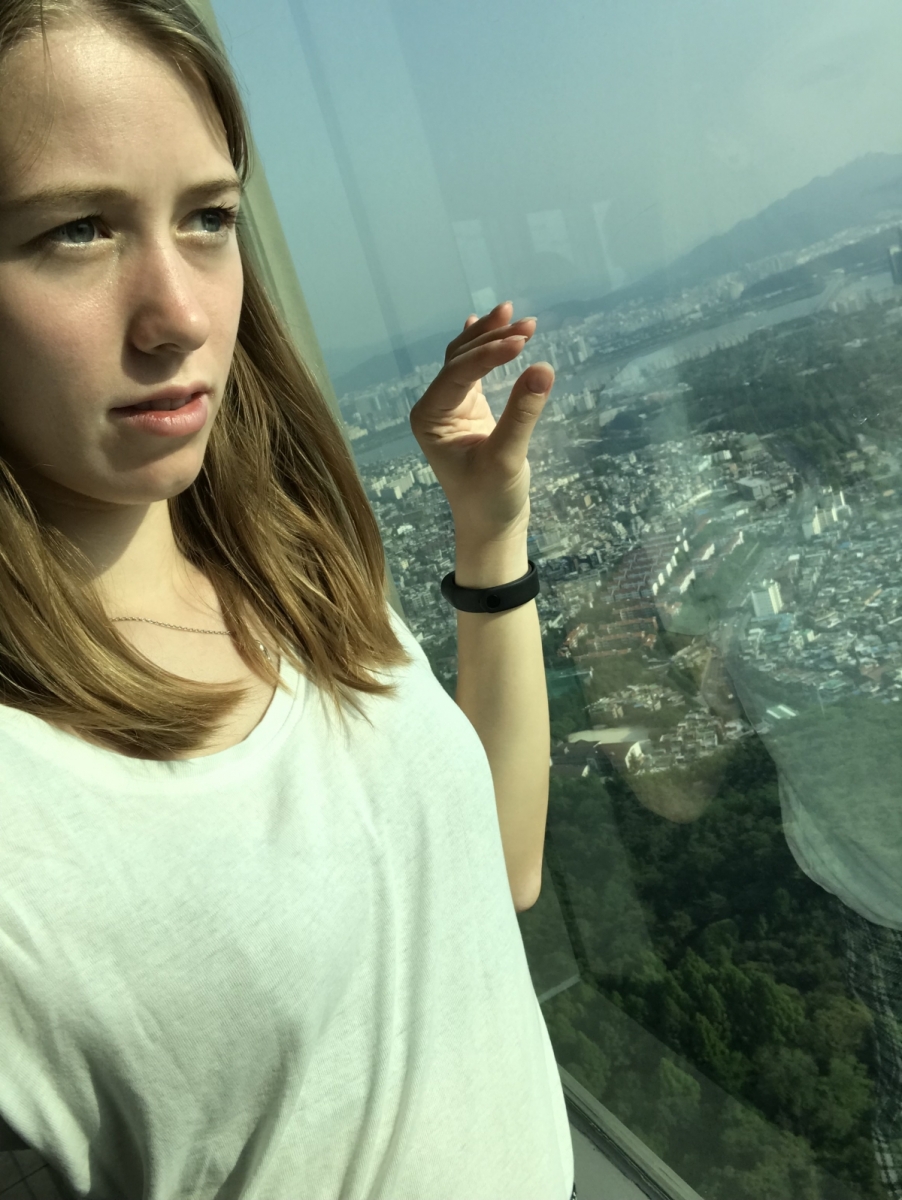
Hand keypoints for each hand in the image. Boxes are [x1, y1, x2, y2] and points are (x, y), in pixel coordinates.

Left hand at [409, 301, 553, 545]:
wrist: (491, 527)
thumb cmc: (492, 500)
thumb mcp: (508, 458)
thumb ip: (522, 413)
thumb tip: (544, 369)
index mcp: (430, 418)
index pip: (458, 372)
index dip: (490, 354)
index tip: (524, 342)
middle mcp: (434, 408)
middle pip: (460, 358)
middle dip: (493, 338)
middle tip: (529, 324)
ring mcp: (450, 407)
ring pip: (467, 360)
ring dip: (492, 338)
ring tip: (519, 318)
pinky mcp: (469, 410)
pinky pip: (473, 371)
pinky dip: (483, 349)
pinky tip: (483, 324)